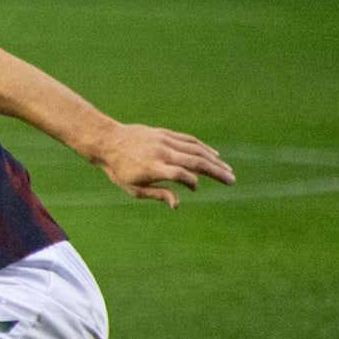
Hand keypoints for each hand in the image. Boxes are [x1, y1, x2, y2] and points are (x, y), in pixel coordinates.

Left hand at [92, 123, 233, 207]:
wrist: (107, 141)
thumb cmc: (119, 169)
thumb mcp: (133, 188)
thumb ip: (157, 194)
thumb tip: (178, 205)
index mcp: (153, 168)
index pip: (181, 175)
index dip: (191, 182)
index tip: (193, 189)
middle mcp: (161, 153)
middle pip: (195, 161)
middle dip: (216, 172)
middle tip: (231, 180)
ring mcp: (164, 141)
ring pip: (196, 149)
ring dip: (214, 160)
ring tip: (227, 169)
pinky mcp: (165, 133)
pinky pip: (189, 140)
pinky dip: (203, 148)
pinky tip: (214, 155)